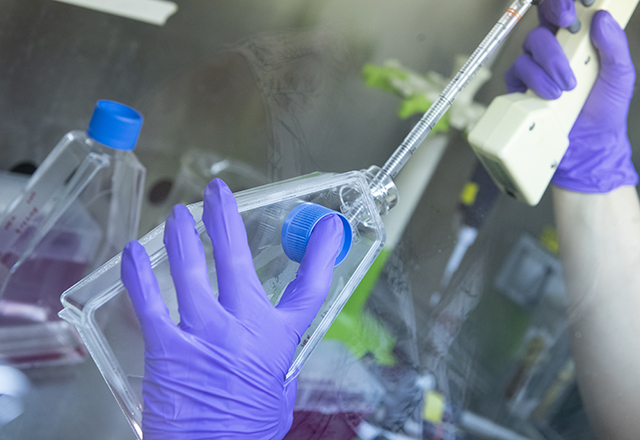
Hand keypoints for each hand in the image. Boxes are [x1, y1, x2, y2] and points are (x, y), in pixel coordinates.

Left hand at [121, 178, 342, 439]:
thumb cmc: (247, 430)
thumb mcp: (279, 388)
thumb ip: (274, 351)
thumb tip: (269, 329)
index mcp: (278, 337)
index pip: (309, 287)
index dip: (321, 252)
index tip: (327, 229)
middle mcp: (243, 326)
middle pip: (237, 258)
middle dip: (225, 218)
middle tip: (217, 193)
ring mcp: (203, 332)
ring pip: (189, 268)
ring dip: (181, 235)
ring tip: (177, 214)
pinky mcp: (167, 346)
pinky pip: (148, 300)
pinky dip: (138, 273)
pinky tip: (133, 252)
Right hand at [505, 0, 637, 192]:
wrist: (588, 146)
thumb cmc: (603, 113)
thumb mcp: (620, 76)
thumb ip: (614, 46)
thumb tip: (601, 18)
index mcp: (578, 44)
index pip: (563, 16)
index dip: (560, 8)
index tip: (571, 17)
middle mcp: (554, 54)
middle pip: (542, 30)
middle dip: (554, 50)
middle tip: (570, 71)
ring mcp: (535, 70)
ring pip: (528, 51)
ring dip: (546, 70)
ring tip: (563, 90)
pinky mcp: (520, 88)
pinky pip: (516, 73)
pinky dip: (533, 82)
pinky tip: (548, 96)